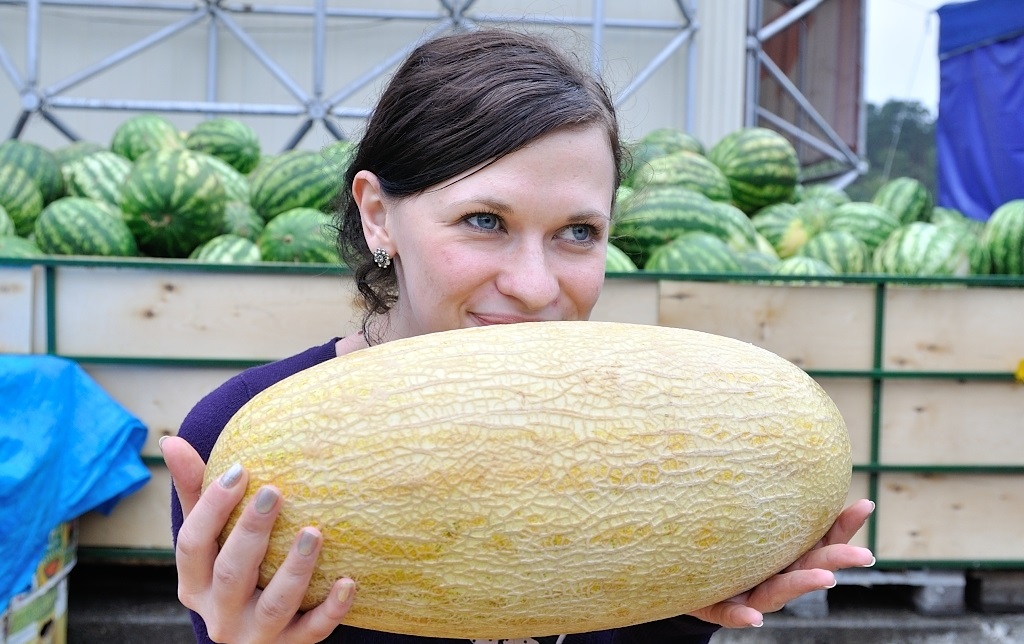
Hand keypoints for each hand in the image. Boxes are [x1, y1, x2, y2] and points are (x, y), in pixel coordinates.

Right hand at [162, 436, 355, 642]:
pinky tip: (349, 582)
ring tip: (314, 532)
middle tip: (276, 491)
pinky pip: (311, 633)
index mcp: (194, 583)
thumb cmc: (231, 567)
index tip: (241, 469)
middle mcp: (218, 615)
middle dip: (252, 532)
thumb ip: (196, 492)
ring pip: (274, 605)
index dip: (212, 507)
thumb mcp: (210, 537)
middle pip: (231, 573)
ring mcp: (254, 636)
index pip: (193, 544)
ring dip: (296, 570)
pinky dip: (331, 610)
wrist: (258, 632)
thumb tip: (171, 440)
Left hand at [687, 498, 875, 628]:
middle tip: (864, 556)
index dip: (844, 525)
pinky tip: (754, 618)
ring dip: (804, 585)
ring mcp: (750, 595)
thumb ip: (762, 499)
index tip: (866, 505)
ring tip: (827, 579)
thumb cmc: (723, 546)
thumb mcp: (744, 520)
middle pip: (810, 568)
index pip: (820, 539)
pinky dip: (744, 617)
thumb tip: (774, 451)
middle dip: (837, 561)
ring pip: (779, 592)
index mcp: (785, 557)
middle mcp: (775, 577)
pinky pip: (732, 614)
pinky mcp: (721, 610)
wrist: (684, 580)